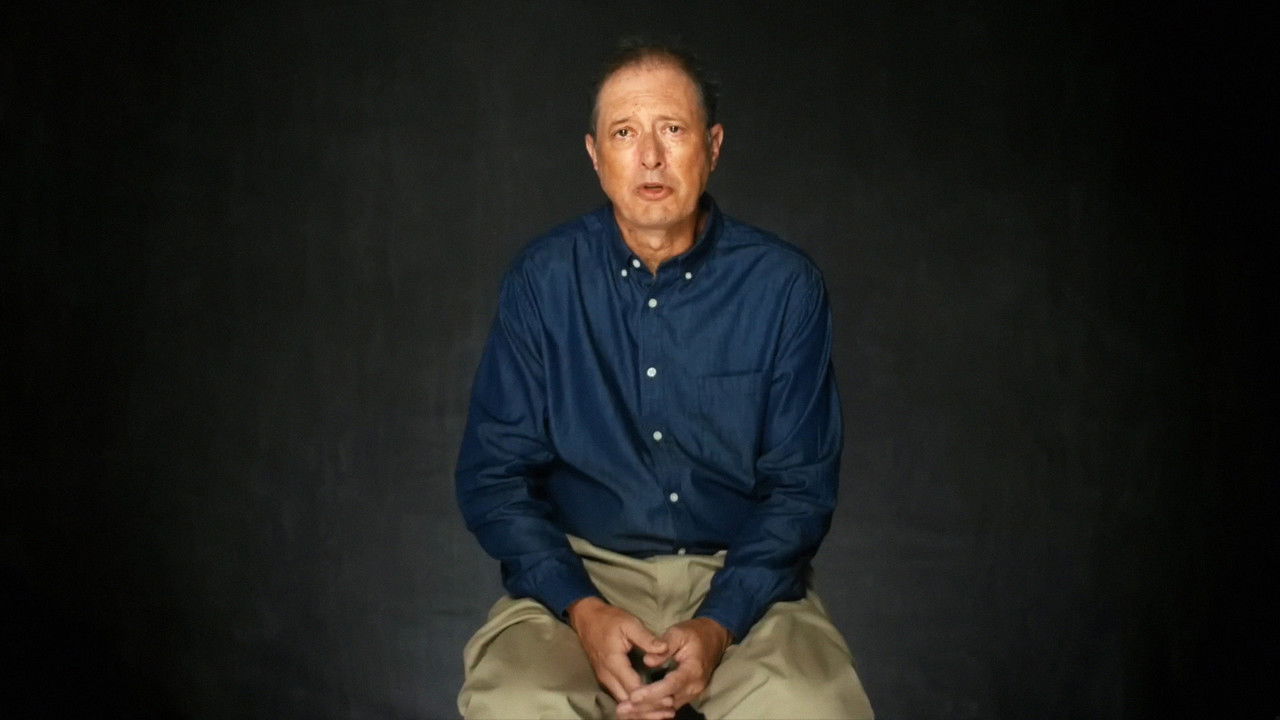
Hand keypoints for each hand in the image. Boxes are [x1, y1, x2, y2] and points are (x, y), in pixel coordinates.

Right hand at [567, 597, 669, 710]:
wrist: (586, 617)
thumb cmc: (609, 619)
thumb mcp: (629, 623)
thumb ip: (647, 638)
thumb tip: (664, 648)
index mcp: (614, 663)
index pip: (634, 689)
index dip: (652, 697)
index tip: (669, 701)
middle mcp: (607, 676)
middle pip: (628, 702)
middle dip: (648, 709)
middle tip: (670, 711)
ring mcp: (604, 679)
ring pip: (623, 703)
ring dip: (641, 710)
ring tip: (663, 713)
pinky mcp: (606, 679)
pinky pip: (620, 697)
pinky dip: (634, 704)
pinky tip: (649, 706)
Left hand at [617, 617, 732, 718]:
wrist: (714, 637)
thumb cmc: (694, 633)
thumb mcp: (679, 632)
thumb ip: (664, 645)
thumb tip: (647, 661)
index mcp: (693, 670)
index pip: (671, 685)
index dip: (652, 693)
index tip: (633, 696)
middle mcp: (694, 686)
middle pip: (667, 702)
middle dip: (644, 707)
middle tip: (621, 708)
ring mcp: (692, 693)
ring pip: (667, 708)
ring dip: (646, 711)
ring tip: (624, 711)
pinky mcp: (687, 695)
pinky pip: (669, 707)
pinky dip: (653, 709)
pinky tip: (637, 710)